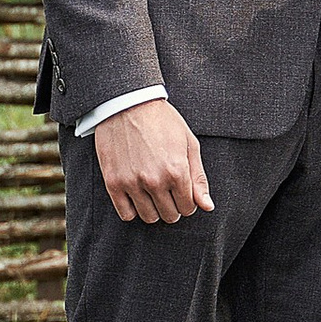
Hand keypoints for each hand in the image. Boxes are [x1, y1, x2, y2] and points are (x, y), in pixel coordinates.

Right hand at [95, 94, 214, 224]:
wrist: (127, 104)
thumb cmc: (162, 121)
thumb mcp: (188, 144)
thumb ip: (198, 178)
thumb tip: (207, 206)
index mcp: (177, 170)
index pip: (188, 207)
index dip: (188, 202)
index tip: (182, 192)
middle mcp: (155, 180)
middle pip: (170, 215)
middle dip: (173, 207)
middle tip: (168, 193)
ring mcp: (132, 183)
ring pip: (149, 217)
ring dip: (154, 210)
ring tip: (153, 194)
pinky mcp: (113, 183)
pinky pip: (126, 214)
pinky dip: (133, 210)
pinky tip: (137, 196)